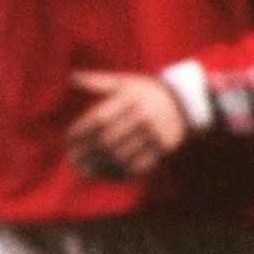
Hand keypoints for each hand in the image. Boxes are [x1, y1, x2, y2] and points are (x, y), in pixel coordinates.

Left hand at [65, 70, 188, 180]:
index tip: (67, 141)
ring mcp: (157, 132)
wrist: (185, 99)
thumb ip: (97, 81)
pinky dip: (121, 173)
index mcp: (131, 98)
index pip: (99, 118)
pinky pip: (140, 165)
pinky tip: (105, 175)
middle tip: (72, 160)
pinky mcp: (166, 146)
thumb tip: (71, 77)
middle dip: (87, 152)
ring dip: (100, 166)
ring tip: (84, 171)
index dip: (80, 131)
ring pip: (123, 155)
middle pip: (109, 140)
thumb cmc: (144, 91)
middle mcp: (145, 115)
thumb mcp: (124, 81)